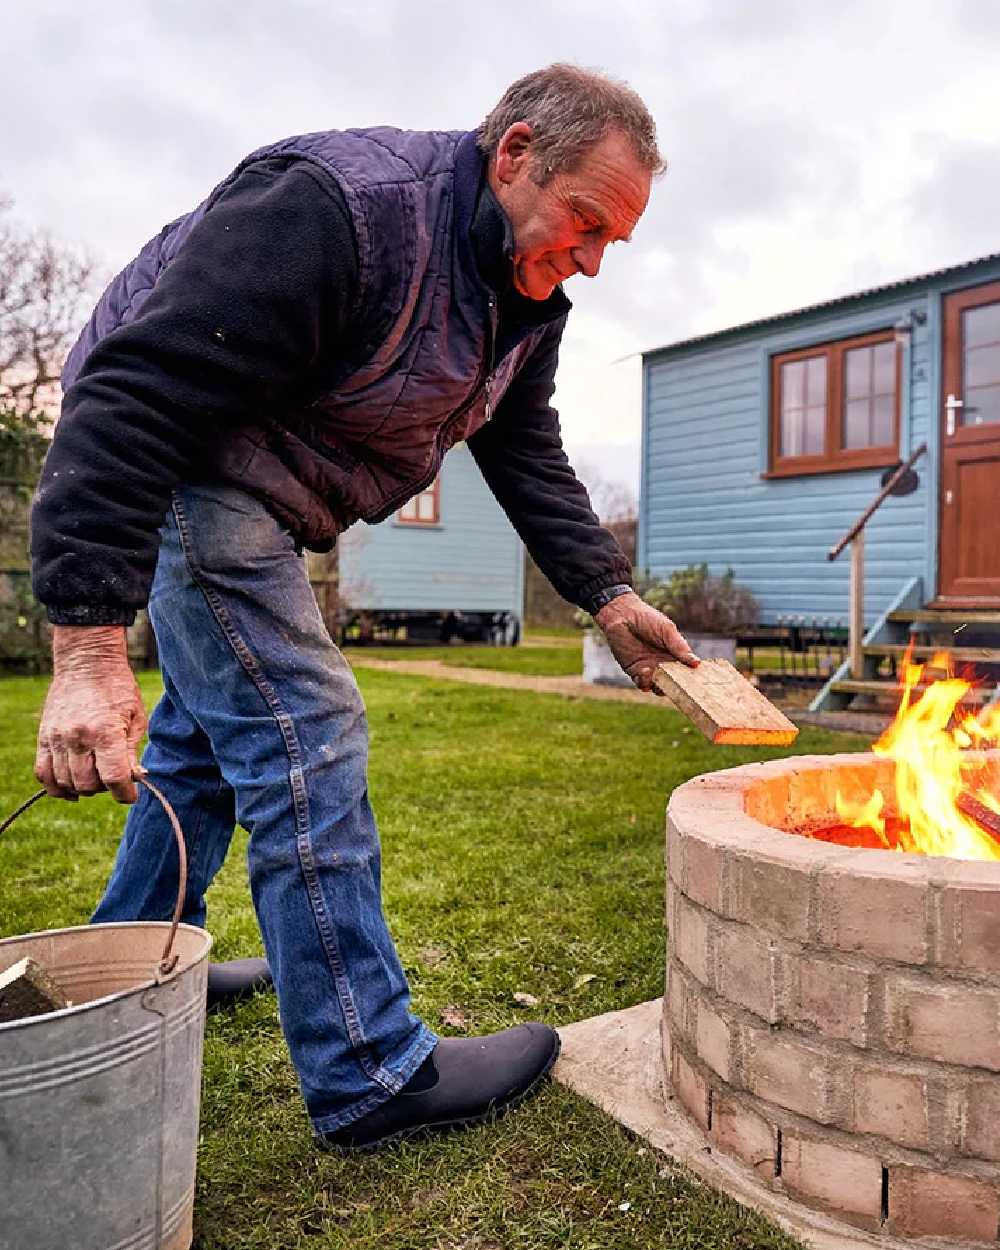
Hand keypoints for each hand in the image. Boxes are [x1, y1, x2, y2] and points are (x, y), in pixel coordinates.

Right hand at [35, 625, 147, 802]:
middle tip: (113, 777)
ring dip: (83, 788)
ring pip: (65, 782)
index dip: (125, 793)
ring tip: (95, 776)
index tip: (130, 795)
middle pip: (88, 784)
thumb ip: (132, 752)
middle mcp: (78, 738)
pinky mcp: (44, 737)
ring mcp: (57, 738)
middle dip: (104, 789)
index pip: (114, 778)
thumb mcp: (136, 717)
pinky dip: (56, 786)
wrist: (87, 662)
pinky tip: (70, 787)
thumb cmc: (118, 688)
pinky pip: (43, 773)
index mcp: (106, 732)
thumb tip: (135, 779)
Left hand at [595, 591, 698, 693]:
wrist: (622, 616)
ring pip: (659, 687)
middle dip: (677, 687)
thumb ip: (680, 648)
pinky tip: (646, 670)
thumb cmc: (647, 619)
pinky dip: (645, 682)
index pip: (686, 671)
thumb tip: (697, 663)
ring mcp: (649, 670)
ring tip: (658, 673)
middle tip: (679, 685)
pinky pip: (642, 683)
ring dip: (660, 685)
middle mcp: (664, 665)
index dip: (691, 678)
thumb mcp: (667, 631)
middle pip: (674, 683)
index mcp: (675, 655)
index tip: (698, 682)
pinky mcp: (634, 672)